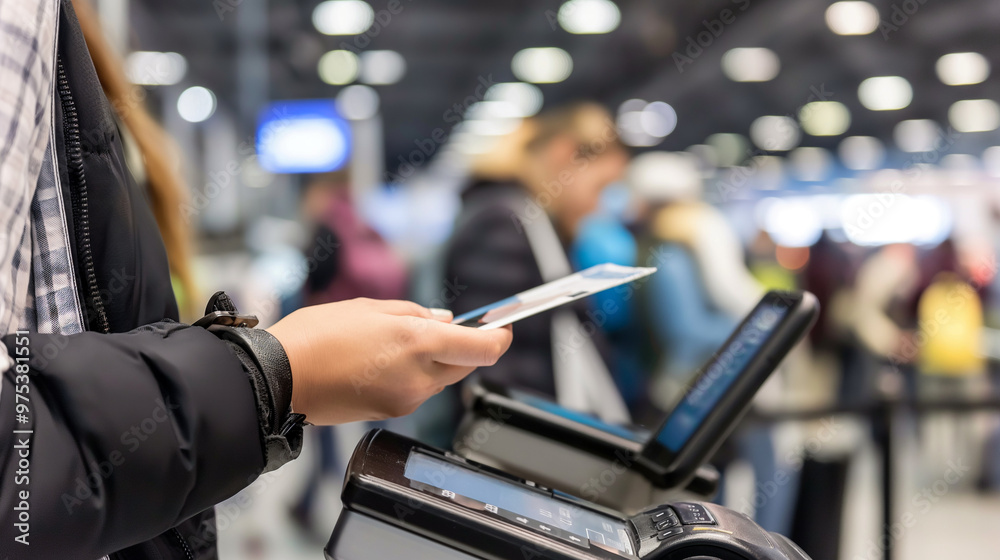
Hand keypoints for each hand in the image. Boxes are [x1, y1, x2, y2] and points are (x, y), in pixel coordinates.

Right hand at [266, 298, 512, 424]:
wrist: (280, 378)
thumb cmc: (317, 336)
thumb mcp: (371, 308)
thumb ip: (417, 314)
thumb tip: (446, 322)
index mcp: (418, 343)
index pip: (483, 349)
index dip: (499, 338)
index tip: (503, 327)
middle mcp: (419, 376)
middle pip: (466, 365)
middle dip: (463, 347)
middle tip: (444, 328)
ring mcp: (406, 399)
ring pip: (441, 379)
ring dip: (434, 362)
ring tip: (396, 342)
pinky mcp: (391, 413)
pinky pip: (417, 391)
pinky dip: (414, 376)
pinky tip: (383, 362)